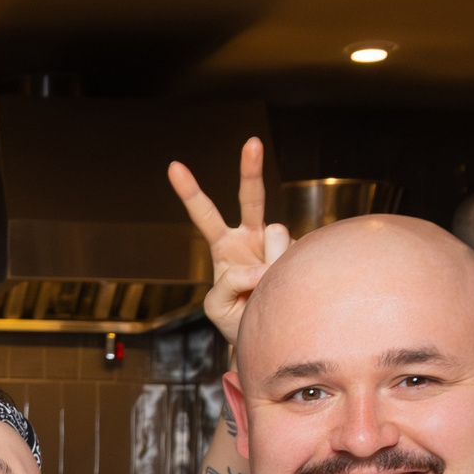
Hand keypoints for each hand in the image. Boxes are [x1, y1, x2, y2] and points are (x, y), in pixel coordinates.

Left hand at [169, 137, 289, 347]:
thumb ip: (230, 284)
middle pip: (251, 197)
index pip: (205, 215)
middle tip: (252, 142)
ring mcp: (278, 243)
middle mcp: (251, 237)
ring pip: (278, 235)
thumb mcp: (217, 306)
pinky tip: (284, 287)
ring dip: (272, 266)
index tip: (173, 166)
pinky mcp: (300, 252)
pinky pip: (294, 257)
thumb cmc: (235, 317)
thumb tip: (263, 267)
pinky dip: (287, 276)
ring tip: (265, 290)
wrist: (267, 331)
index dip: (190, 192)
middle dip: (251, 169)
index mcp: (224, 246)